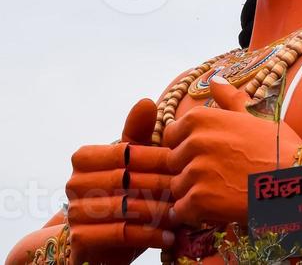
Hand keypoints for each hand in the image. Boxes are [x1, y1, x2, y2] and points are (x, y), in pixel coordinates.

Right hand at [66, 98, 173, 264]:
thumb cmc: (125, 189)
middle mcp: (73, 183)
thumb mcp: (132, 159)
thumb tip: (146, 100)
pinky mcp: (80, 239)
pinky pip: (119, 234)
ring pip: (125, 207)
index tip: (184, 162)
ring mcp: (74, 212)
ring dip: (157, 210)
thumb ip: (138, 132)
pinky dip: (148, 235)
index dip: (155, 158)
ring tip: (184, 211)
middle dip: (160, 184)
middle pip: (126, 180)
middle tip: (189, 188)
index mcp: (84, 158)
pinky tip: (169, 235)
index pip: (126, 153)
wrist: (103, 239)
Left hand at [165, 77, 301, 226]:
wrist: (295, 178)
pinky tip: (219, 206)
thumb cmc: (276, 146)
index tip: (210, 152)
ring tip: (223, 189)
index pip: (171, 135)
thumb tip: (216, 78)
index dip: (188, 146)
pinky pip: (180, 211)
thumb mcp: (253, 116)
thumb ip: (229, 98)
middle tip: (221, 173)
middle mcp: (194, 141)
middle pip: (173, 162)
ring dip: (194, 193)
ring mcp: (195, 171)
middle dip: (190, 170)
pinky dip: (195, 214)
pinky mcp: (198, 200)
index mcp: (201, 118)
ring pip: (177, 187)